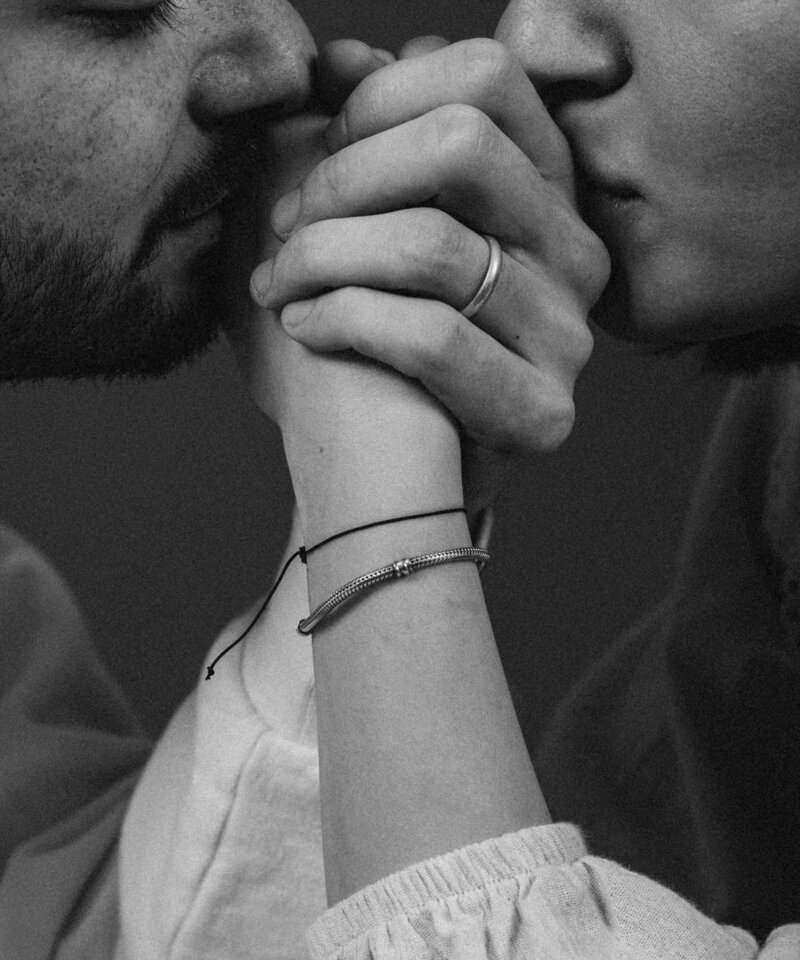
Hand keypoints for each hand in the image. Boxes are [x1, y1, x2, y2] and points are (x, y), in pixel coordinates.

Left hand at [250, 39, 608, 465]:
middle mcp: (573, 250)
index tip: (322, 149)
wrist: (385, 473)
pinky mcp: (541, 410)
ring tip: (275, 285)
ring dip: (320, 258)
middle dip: (341, 178)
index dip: (382, 98)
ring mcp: (566, 333)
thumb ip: (365, 138)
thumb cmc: (366, 341)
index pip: (485, 77)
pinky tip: (303, 328)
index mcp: (544, 186)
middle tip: (284, 224)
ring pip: (431, 245)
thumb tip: (343, 59)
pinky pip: (431, 337)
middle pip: (460, 145)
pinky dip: (342, 322)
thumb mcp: (362, 226)